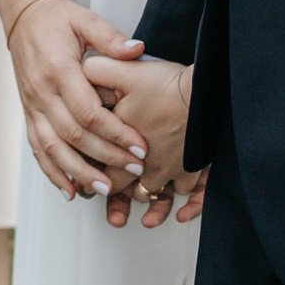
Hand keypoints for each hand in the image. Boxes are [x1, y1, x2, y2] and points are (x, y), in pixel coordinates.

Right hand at [4, 0, 149, 198]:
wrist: (22, 16)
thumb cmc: (56, 19)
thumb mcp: (85, 19)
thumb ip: (110, 38)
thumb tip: (137, 50)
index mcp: (58, 70)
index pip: (87, 111)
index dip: (114, 132)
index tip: (139, 146)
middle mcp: (42, 92)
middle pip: (73, 135)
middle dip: (105, 158)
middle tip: (134, 171)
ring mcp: (32, 105)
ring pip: (52, 148)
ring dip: (79, 172)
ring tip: (105, 190)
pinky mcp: (28, 113)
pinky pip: (37, 147)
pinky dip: (52, 171)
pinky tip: (70, 190)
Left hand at [84, 55, 195, 227]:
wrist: (205, 92)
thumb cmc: (166, 85)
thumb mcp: (123, 73)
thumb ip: (95, 72)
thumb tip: (78, 71)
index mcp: (124, 149)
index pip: (102, 174)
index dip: (93, 180)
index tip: (88, 186)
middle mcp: (148, 165)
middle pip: (129, 191)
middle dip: (120, 201)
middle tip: (113, 212)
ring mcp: (173, 168)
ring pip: (158, 195)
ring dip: (152, 203)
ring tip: (145, 213)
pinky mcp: (195, 167)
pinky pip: (192, 195)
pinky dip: (188, 206)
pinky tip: (181, 213)